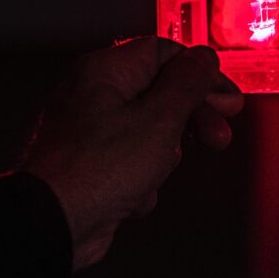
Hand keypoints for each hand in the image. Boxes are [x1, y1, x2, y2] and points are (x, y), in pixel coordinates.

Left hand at [21, 37, 242, 269]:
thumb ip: (188, 84)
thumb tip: (204, 58)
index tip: (226, 98)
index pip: (165, 53)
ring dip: (162, 157)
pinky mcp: (91, 165)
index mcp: (105, 71)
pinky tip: (131, 195)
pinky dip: (140, 181)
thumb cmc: (94, 171)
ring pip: (150, 133)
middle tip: (216, 137)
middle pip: (160, 93)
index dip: (201, 75)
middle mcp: (93, 95)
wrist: (52, 224)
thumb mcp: (159, 120)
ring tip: (152, 172)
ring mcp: (90, 131)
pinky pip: (133, 164)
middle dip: (191, 119)